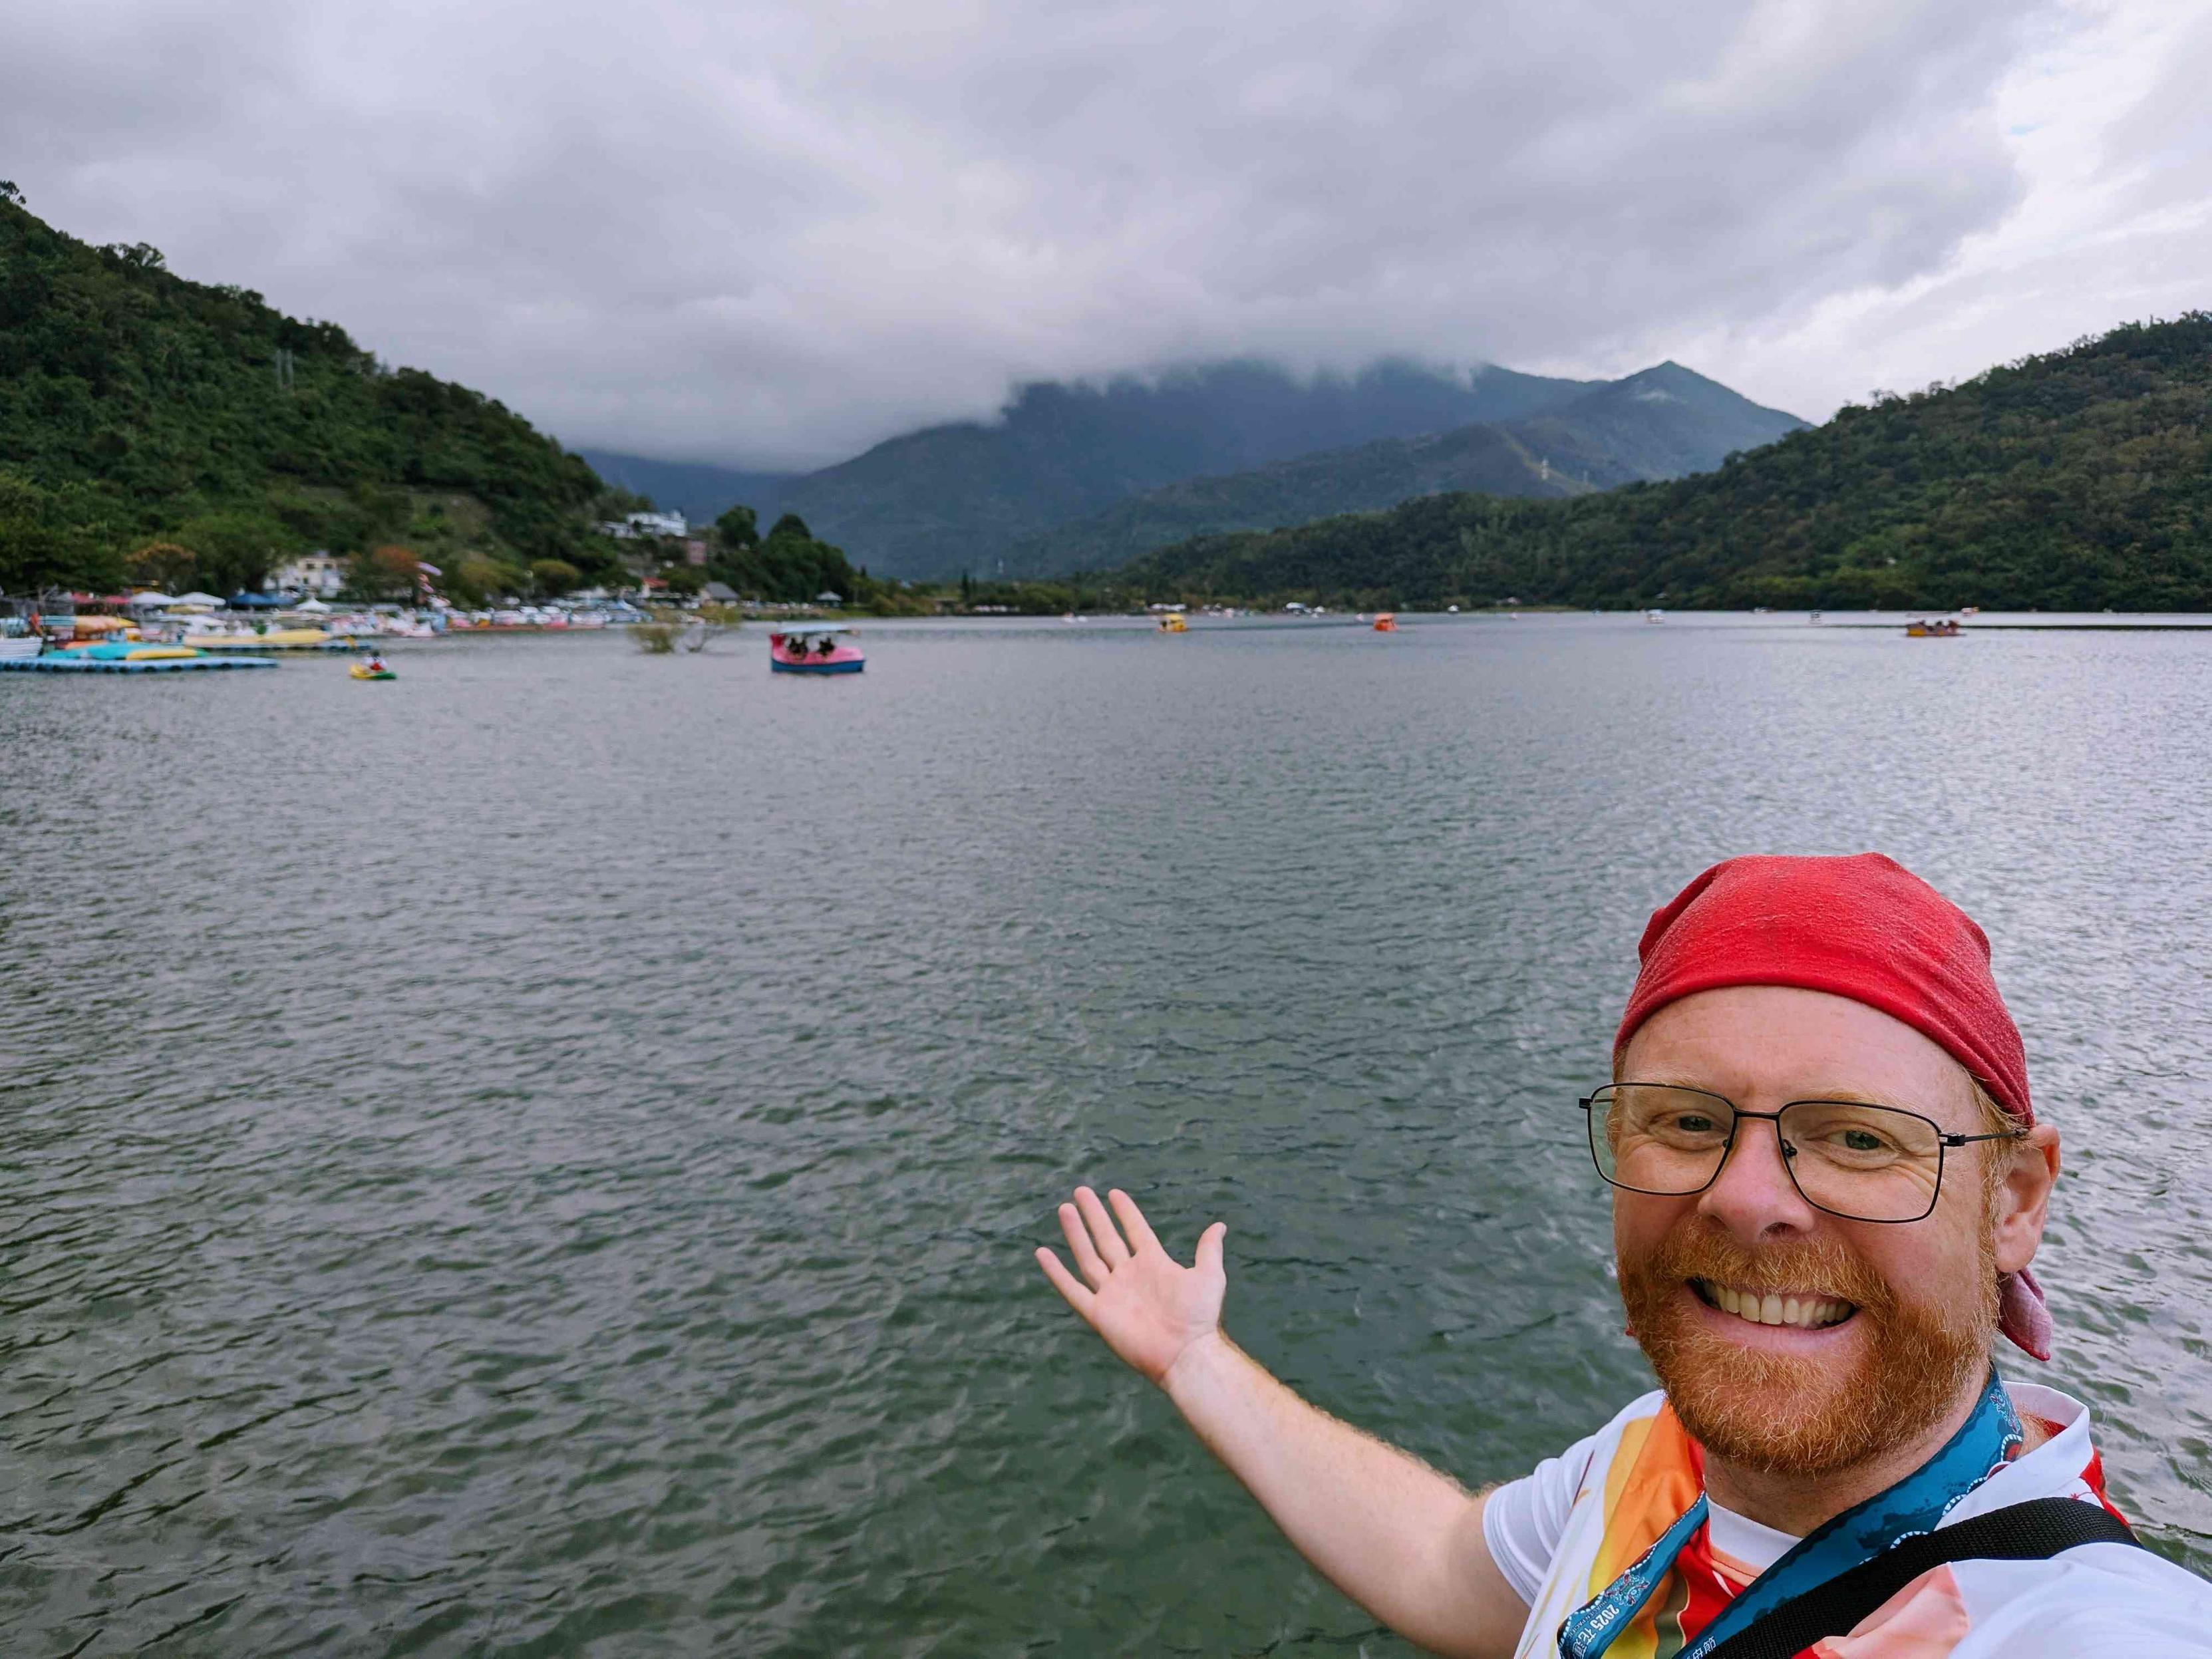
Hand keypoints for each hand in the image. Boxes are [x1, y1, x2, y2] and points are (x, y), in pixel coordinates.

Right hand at [1035, 1186, 1227, 1387]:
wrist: (1185, 1353)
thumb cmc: (1199, 1317)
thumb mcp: (1209, 1276)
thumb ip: (1208, 1249)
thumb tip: (1219, 1225)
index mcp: (1153, 1264)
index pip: (1135, 1231)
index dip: (1125, 1212)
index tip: (1113, 1193)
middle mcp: (1129, 1275)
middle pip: (1106, 1239)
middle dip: (1094, 1215)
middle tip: (1081, 1191)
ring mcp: (1112, 1294)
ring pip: (1088, 1257)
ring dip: (1076, 1234)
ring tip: (1065, 1208)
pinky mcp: (1099, 1313)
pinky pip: (1072, 1290)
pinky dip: (1056, 1273)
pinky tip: (1043, 1253)